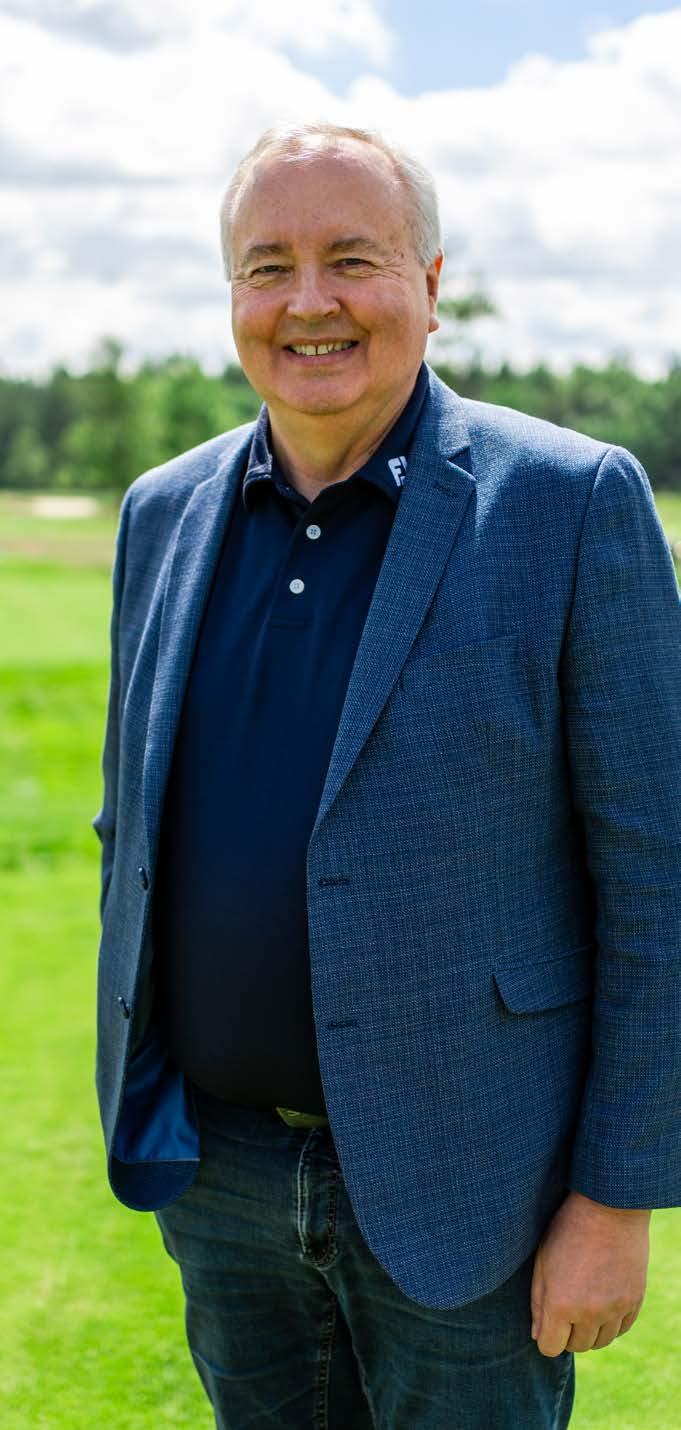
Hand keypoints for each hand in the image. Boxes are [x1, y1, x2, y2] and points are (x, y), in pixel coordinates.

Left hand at [530, 1190, 649, 1356]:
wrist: (608, 1207)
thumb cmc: (567, 1229)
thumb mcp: (542, 1261)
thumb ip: (537, 1301)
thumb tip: (537, 1334)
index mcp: (561, 1304)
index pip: (550, 1347)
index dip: (546, 1337)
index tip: (548, 1323)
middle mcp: (590, 1313)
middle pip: (576, 1346)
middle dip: (567, 1333)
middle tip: (566, 1307)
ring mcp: (615, 1308)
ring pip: (601, 1342)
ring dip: (590, 1330)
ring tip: (584, 1304)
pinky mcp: (634, 1301)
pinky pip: (621, 1329)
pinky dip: (610, 1323)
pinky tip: (603, 1303)